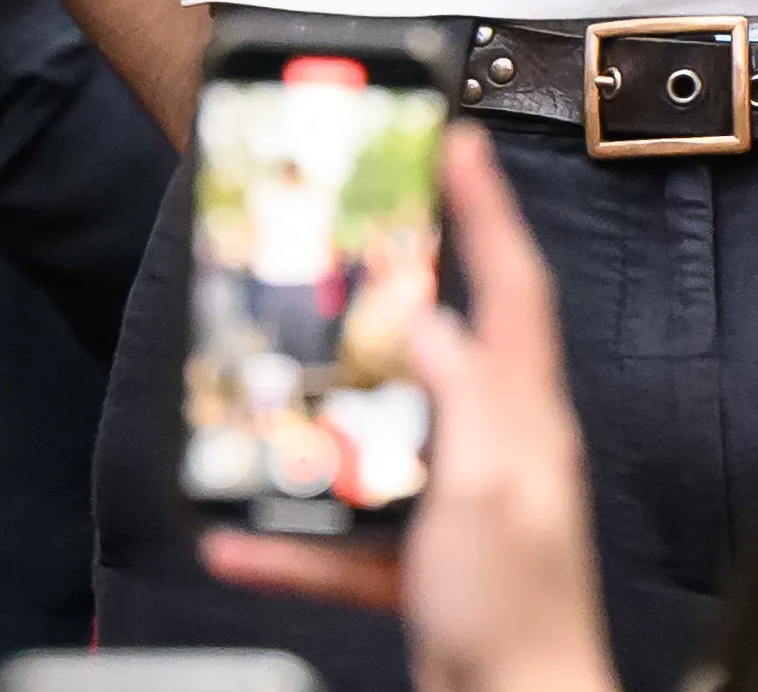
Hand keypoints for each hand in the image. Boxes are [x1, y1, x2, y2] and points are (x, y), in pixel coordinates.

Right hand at [203, 129, 614, 691]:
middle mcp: (493, 449)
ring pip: (374, 439)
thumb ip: (461, 395)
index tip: (458, 144)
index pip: (511, 287)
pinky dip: (287, 542)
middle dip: (387, 296)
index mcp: (522, 418)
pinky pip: (340, 540)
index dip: (486, 210)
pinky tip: (235, 544)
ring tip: (266, 393)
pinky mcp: (419, 565)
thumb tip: (426, 318)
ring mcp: (455, 505)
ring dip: (315, 424)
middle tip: (340, 248)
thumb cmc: (520, 613)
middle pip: (438, 346)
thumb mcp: (490, 485)